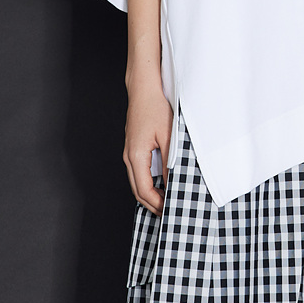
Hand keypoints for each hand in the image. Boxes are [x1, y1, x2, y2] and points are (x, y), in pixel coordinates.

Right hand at [123, 80, 172, 215]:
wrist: (143, 90)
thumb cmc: (155, 108)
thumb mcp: (169, 136)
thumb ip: (171, 161)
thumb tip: (174, 182)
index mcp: (136, 156)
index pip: (144, 190)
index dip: (157, 204)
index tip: (170, 211)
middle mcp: (129, 157)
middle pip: (138, 190)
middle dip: (152, 204)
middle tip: (169, 212)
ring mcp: (129, 152)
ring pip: (137, 182)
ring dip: (150, 194)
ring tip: (167, 200)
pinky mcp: (133, 147)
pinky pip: (138, 172)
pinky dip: (148, 182)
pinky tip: (161, 183)